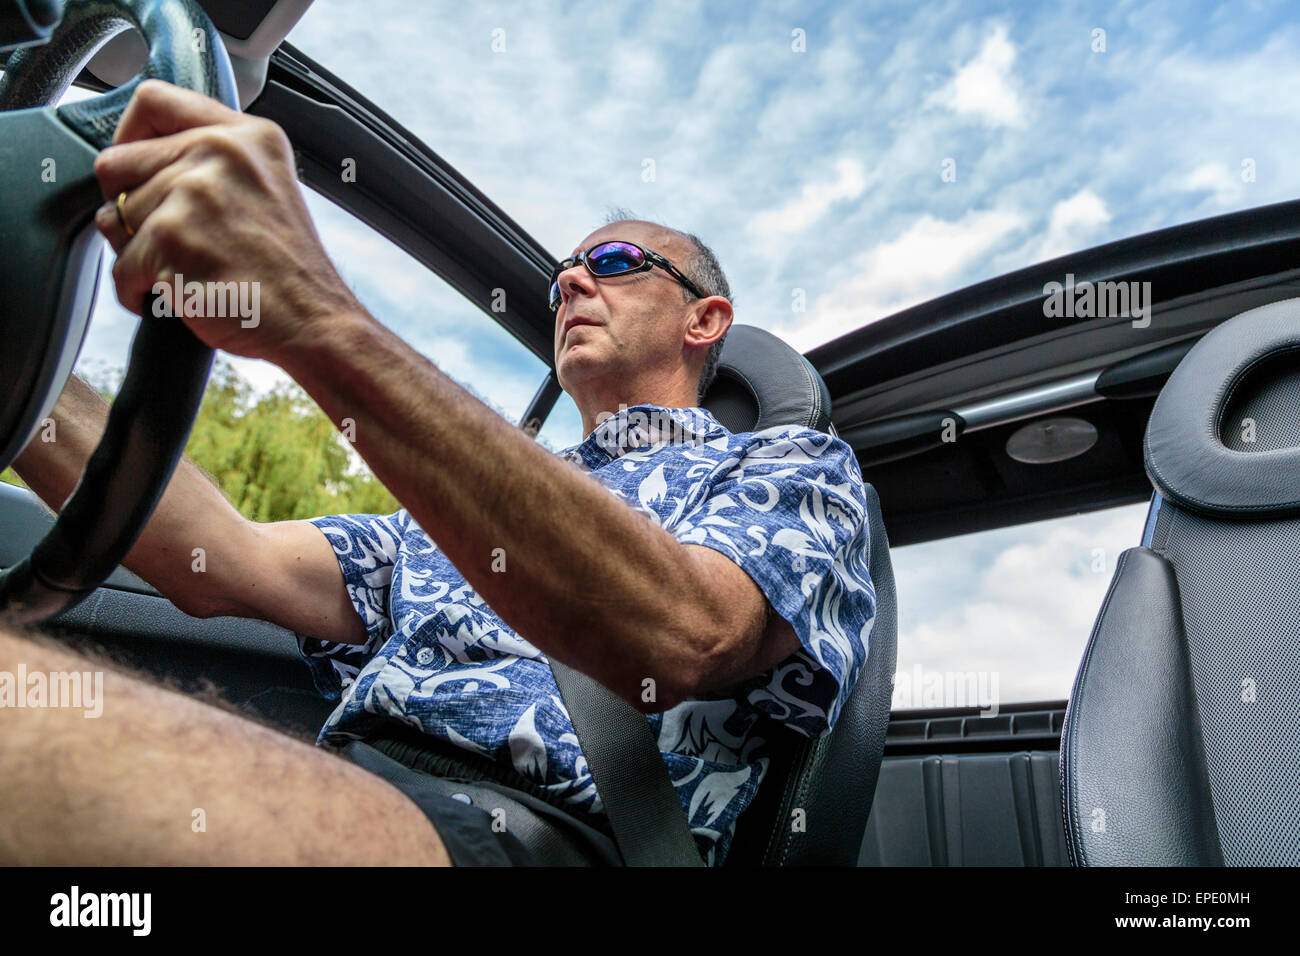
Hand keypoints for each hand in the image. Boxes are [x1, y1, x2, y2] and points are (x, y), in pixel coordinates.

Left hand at [92, 79, 361, 363]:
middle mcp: (219, 153)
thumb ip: (213, 163)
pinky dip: (137, 292)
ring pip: (115, 219)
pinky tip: (176, 296)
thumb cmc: (290, 272)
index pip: (154, 101)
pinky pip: (120, 267)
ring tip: (183, 271)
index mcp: (246, 136)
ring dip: (136, 255)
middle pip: (117, 163)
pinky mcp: (172, 237)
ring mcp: (193, 193)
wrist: (313, 321)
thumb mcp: (267, 187)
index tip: (135, 165)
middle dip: (128, 206)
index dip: (129, 135)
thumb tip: (140, 166)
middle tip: (164, 237)